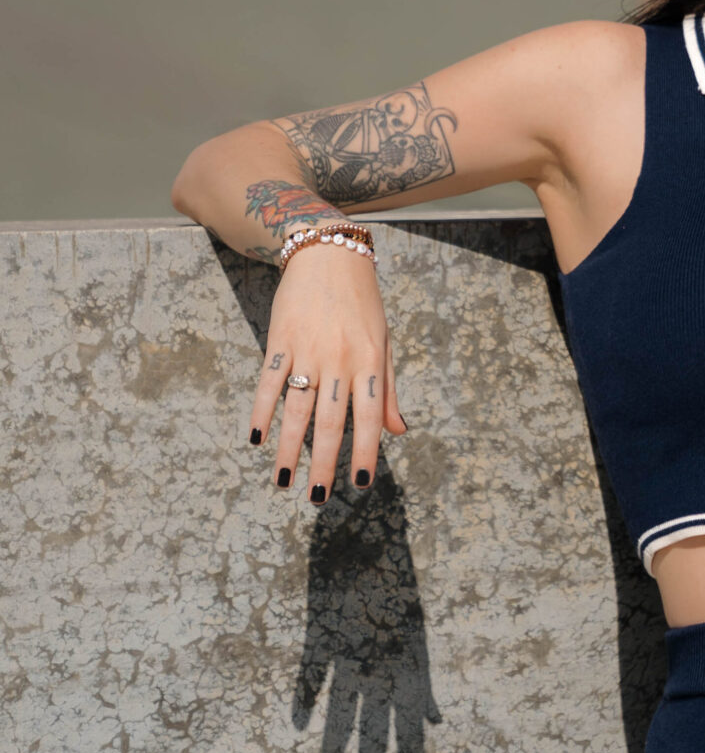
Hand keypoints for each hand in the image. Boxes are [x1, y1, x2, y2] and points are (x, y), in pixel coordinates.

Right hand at [249, 241, 404, 504]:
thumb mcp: (383, 342)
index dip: (365, 452)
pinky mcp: (280, 340)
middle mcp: (339, 359)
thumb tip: (399, 432)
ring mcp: (308, 350)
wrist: (329, 254)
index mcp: (369, 362)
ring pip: (296, 409)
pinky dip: (261, 412)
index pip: (369, 417)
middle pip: (330, 421)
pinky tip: (256, 439)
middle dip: (323, 463)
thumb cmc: (362, 304)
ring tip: (284, 482)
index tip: (360, 485)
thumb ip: (388, 390)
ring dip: (289, 448)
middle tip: (316, 498)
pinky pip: (269, 382)